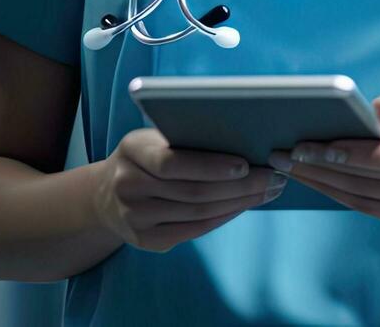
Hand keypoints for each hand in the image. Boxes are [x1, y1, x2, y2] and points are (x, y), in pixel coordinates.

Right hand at [92, 128, 280, 252]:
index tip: (246, 165)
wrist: (105, 195)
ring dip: (240, 202)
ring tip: (270, 191)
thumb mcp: (156, 138)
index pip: (172, 163)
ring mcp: (134, 217)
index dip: (211, 166)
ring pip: (198, 213)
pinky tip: (244, 206)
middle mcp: (128, 186)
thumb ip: (188, 138)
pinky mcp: (145, 240)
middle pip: (194, 191)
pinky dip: (224, 217)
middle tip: (275, 177)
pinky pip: (194, 230)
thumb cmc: (148, 156)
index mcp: (132, 151)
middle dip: (242, 186)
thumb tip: (247, 138)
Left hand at [271, 90, 379, 231]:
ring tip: (290, 165)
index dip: (357, 154)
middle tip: (285, 151)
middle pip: (375, 179)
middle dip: (324, 166)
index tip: (318, 144)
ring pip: (368, 197)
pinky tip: (316, 181)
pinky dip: (340, 195)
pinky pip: (373, 209)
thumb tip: (371, 110)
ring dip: (323, 182)